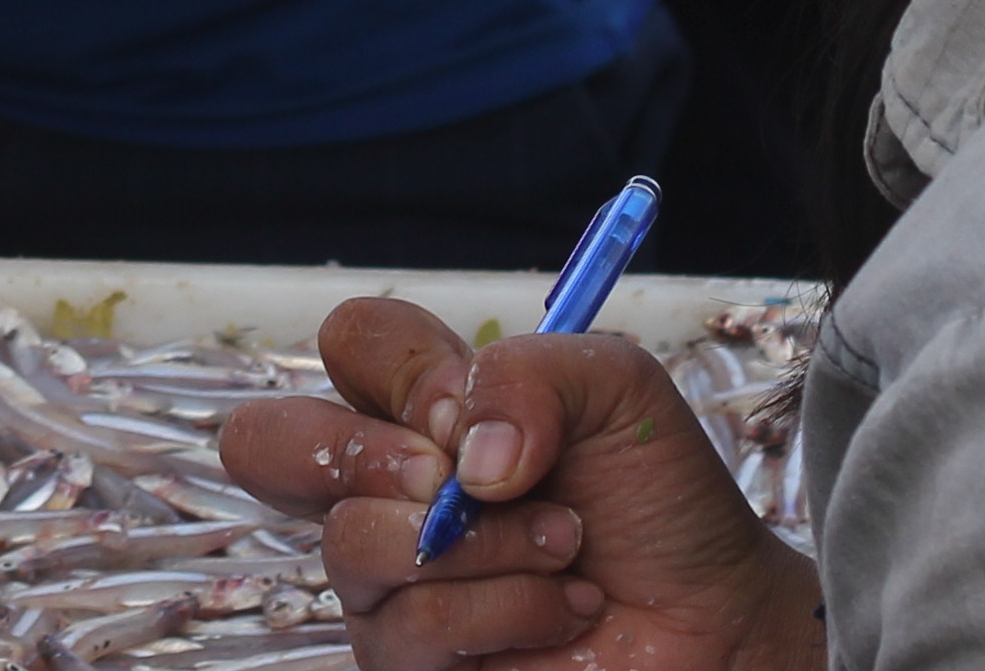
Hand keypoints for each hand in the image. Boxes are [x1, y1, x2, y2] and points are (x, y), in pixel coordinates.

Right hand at [222, 298, 819, 670]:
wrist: (718, 621)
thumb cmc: (663, 504)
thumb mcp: (618, 388)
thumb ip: (530, 372)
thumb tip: (461, 455)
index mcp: (426, 409)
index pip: (351, 346)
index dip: (402, 369)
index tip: (471, 407)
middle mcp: (388, 491)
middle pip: (265, 443)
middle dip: (354, 454)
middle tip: (448, 479)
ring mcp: (389, 582)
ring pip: (356, 544)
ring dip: (484, 546)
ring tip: (564, 551)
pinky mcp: (408, 662)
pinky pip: (406, 627)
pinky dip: (504, 612)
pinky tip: (561, 611)